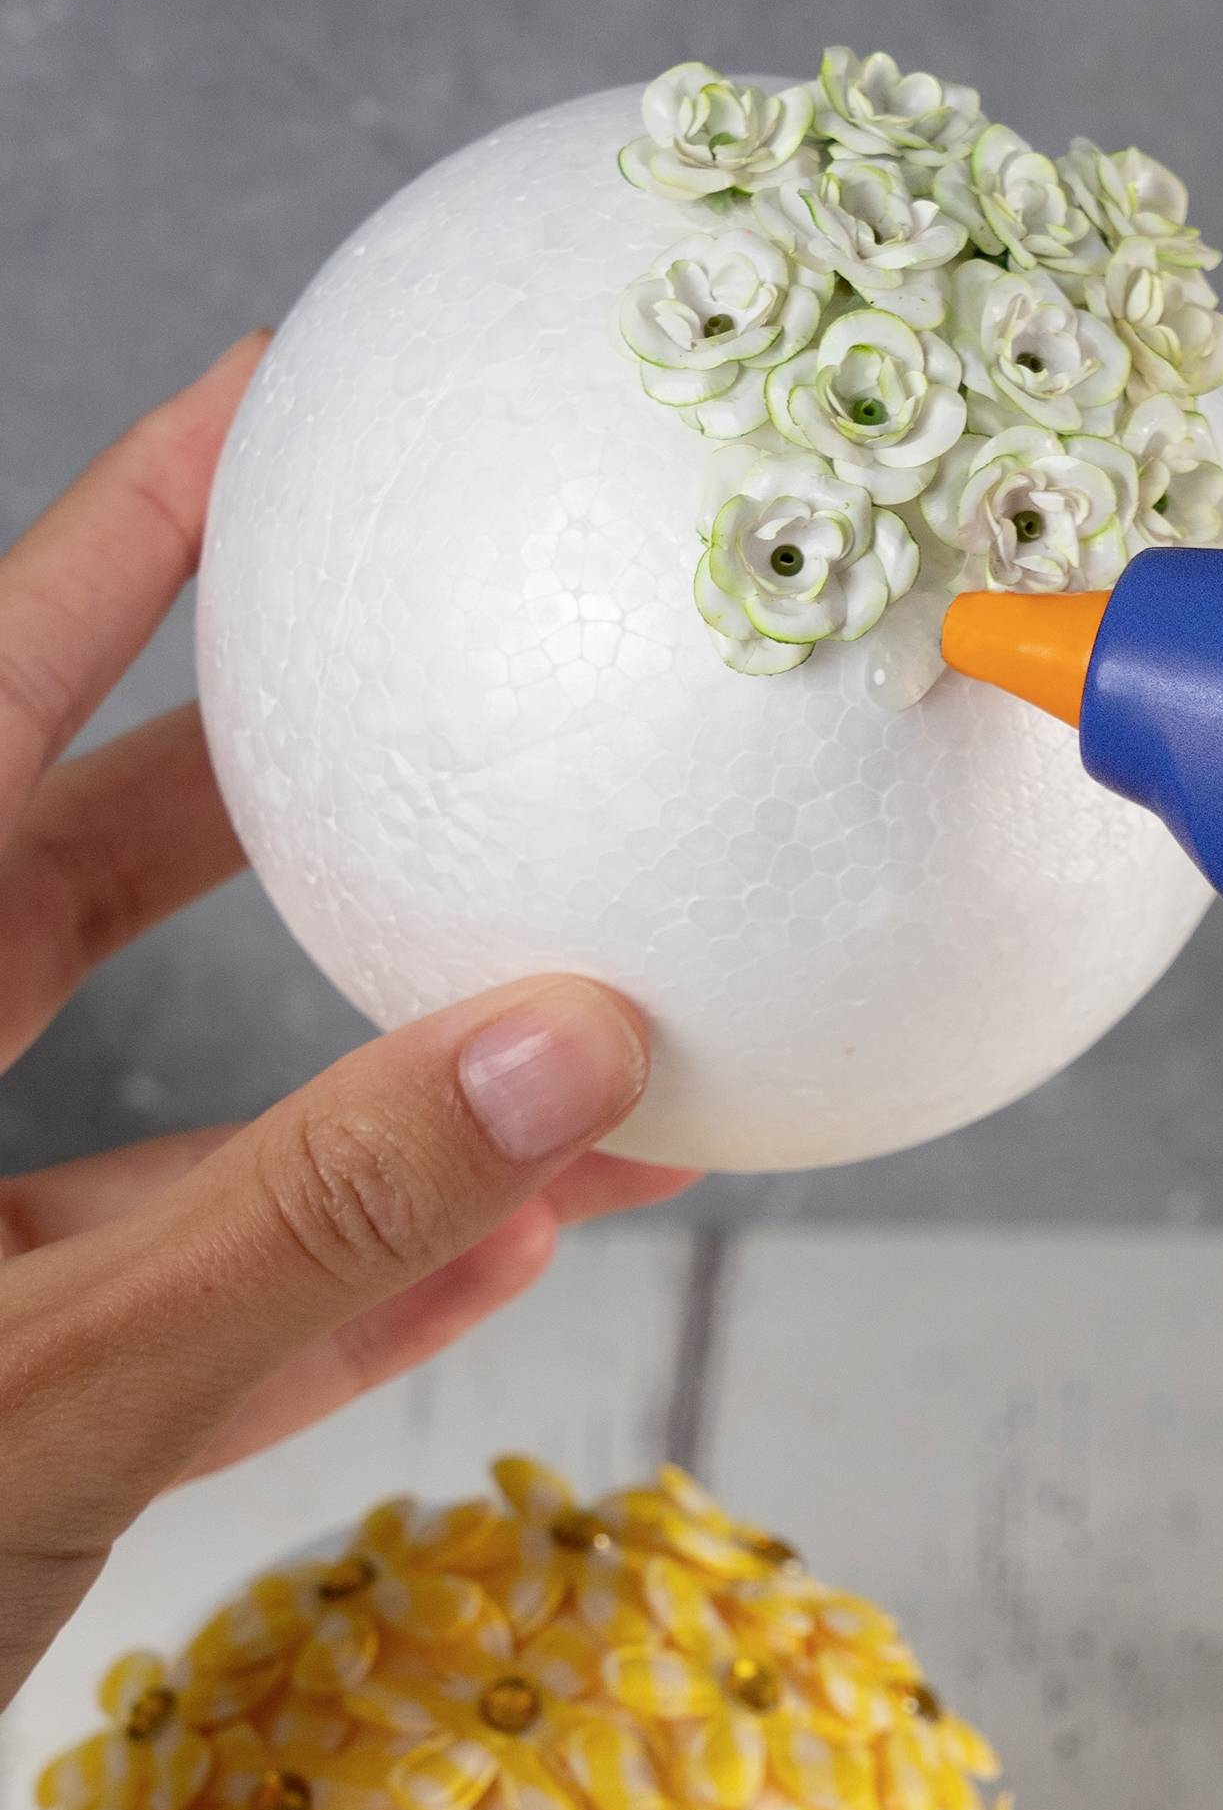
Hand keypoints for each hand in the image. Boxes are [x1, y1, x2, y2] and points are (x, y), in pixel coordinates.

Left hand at [0, 339, 695, 1711]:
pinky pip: (172, 1309)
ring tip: (582, 1029)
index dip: (119, 545)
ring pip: (161, 1128)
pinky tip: (513, 1243)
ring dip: (372, 1091)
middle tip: (442, 699)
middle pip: (60, 886)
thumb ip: (310, 1223)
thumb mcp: (46, 1398)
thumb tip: (568, 1040)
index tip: (268, 412)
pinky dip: (335, 1280)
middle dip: (270, 798)